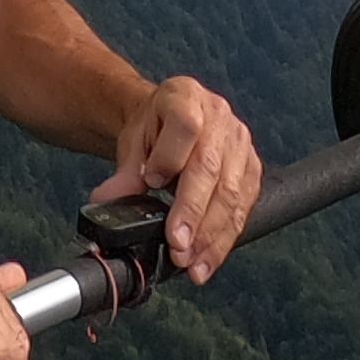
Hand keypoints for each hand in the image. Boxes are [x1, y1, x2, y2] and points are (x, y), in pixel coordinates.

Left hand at [89, 76, 261, 282]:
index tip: (152, 184)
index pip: (185, 126)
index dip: (170, 158)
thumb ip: (124, 173)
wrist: (172, 121)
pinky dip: (224, 240)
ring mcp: (240, 143)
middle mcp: (219, 117)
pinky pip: (243, 209)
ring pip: (231, 194)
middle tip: (177, 246)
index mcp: (185, 97)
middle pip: (211, 167)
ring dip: (210, 235)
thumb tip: (107, 201)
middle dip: (193, 213)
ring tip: (191, 262)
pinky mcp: (252, 169)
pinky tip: (207, 259)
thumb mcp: (132, 141)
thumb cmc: (153, 129)